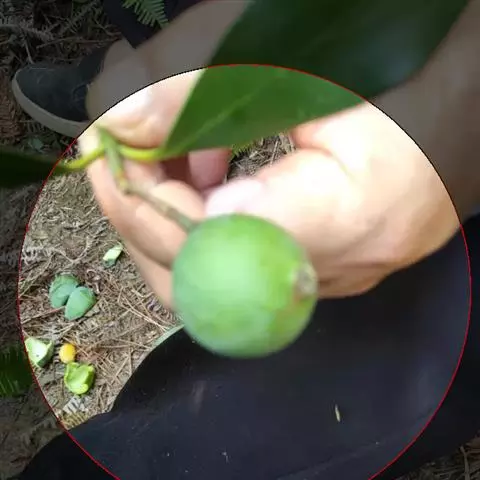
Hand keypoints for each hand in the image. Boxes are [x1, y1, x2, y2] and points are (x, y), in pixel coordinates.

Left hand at [78, 1, 479, 306]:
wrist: (469, 99)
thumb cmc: (406, 62)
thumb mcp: (295, 54)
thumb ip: (197, 81)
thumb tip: (118, 117)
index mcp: (346, 215)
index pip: (208, 244)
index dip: (144, 202)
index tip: (112, 149)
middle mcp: (340, 266)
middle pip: (203, 282)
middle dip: (142, 215)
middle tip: (119, 149)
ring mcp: (334, 273)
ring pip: (217, 282)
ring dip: (170, 216)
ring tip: (163, 149)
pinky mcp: (328, 265)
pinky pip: (245, 265)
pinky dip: (206, 222)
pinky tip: (208, 169)